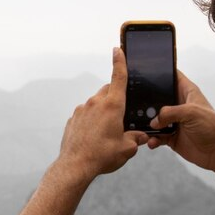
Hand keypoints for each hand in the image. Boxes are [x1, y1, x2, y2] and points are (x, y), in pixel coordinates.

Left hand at [53, 47, 149, 181]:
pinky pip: (86, 114)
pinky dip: (92, 120)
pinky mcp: (73, 119)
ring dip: (104, 111)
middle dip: (116, 98)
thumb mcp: (127, 149)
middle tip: (122, 115)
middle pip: (108, 91)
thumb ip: (137, 139)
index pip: (118, 77)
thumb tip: (142, 137)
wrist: (75, 165)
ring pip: (96, 104)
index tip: (118, 49)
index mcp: (112, 105)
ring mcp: (82, 110)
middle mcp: (96, 103)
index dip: (120, 61)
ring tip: (108, 131)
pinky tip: (95, 136)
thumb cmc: (102, 155)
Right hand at [146, 69, 214, 188]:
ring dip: (148, 124)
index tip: (146, 71)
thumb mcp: (191, 113)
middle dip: (147, 101)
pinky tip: (152, 141)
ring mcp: (174, 121)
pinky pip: (156, 135)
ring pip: (154, 118)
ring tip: (143, 128)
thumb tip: (153, 121)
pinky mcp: (171, 136)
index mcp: (187, 92)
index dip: (161, 72)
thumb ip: (169, 112)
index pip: (173, 76)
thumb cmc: (211, 127)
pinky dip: (152, 138)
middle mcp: (179, 105)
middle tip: (136, 104)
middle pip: (158, 98)